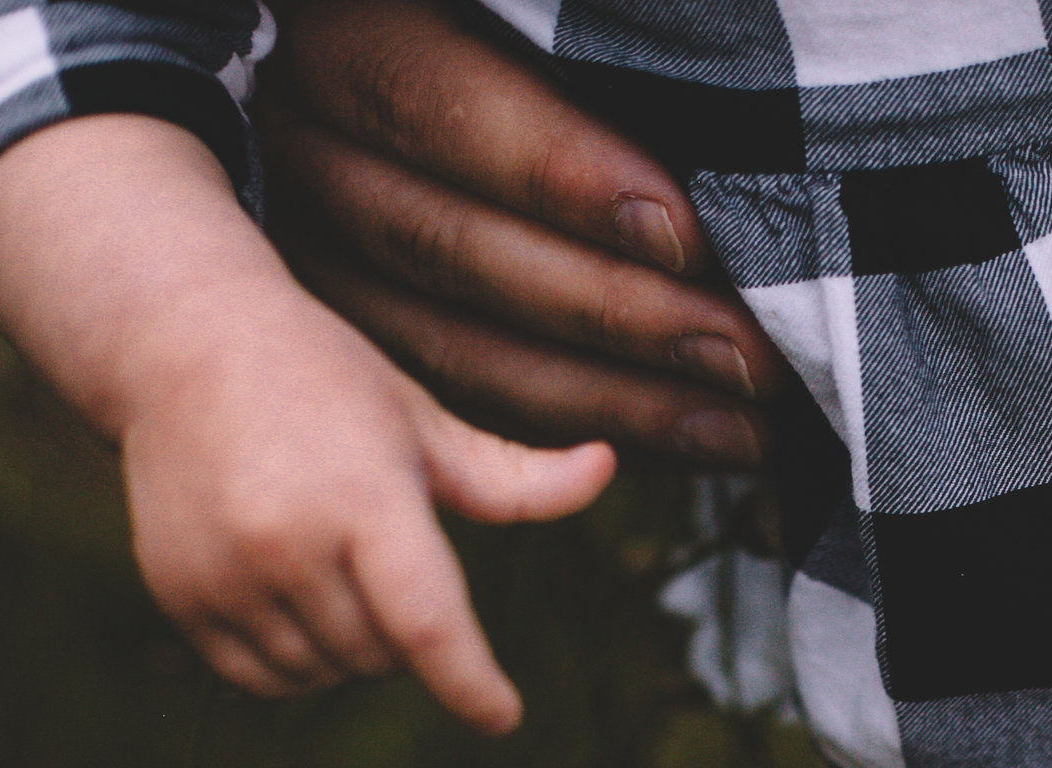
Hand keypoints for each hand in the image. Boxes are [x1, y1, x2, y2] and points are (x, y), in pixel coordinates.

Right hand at [123, 278, 615, 728]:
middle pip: (385, 656)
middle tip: (385, 553)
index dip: (472, 684)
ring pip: (327, 675)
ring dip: (353, 647)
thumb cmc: (327, 383)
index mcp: (364, 497)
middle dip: (408, 632)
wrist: (179, 347)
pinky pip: (262, 681)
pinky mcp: (178, 596)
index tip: (503, 717)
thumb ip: (515, 476)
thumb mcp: (424, 421)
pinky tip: (291, 590)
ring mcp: (224, 574)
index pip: (428, 624)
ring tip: (333, 559)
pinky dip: (296, 662)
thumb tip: (605, 467)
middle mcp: (286, 542)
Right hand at [258, 0, 784, 462]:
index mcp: (340, 39)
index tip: (682, 231)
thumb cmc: (542, 39)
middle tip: (746, 353)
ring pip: (457, 349)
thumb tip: (683, 152)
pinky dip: (590, 430)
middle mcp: (305, 152)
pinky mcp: (366, 339)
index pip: (432, 106)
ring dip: (616, 398)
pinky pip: (474, 407)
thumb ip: (584, 47)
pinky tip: (695, 441)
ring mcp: (324, 258)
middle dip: (614, 314)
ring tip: (744, 421)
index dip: (559, 173)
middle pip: (449, 250)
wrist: (467, 53)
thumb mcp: (537, 22)